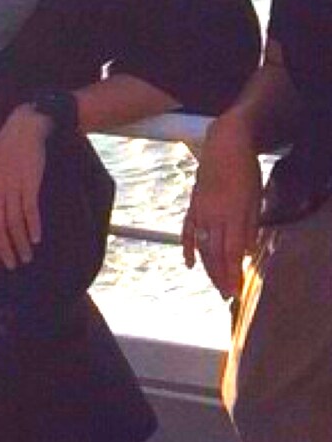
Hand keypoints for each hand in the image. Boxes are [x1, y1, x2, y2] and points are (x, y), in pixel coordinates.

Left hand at [0, 105, 50, 268]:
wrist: (25, 129)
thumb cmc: (11, 153)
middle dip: (5, 249)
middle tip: (13, 265)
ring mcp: (11, 187)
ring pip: (13, 222)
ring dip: (20, 243)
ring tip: (27, 257)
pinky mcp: (28, 182)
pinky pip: (29, 209)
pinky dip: (32, 226)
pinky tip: (36, 238)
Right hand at [181, 113, 261, 299]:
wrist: (224, 145)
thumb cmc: (244, 170)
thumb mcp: (254, 198)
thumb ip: (249, 226)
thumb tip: (246, 252)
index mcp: (231, 215)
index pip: (231, 253)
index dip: (232, 274)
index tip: (236, 291)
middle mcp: (213, 217)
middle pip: (215, 254)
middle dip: (221, 277)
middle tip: (226, 295)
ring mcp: (200, 213)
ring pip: (202, 247)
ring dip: (208, 268)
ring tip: (215, 285)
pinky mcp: (192, 207)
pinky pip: (187, 232)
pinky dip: (187, 249)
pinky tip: (190, 264)